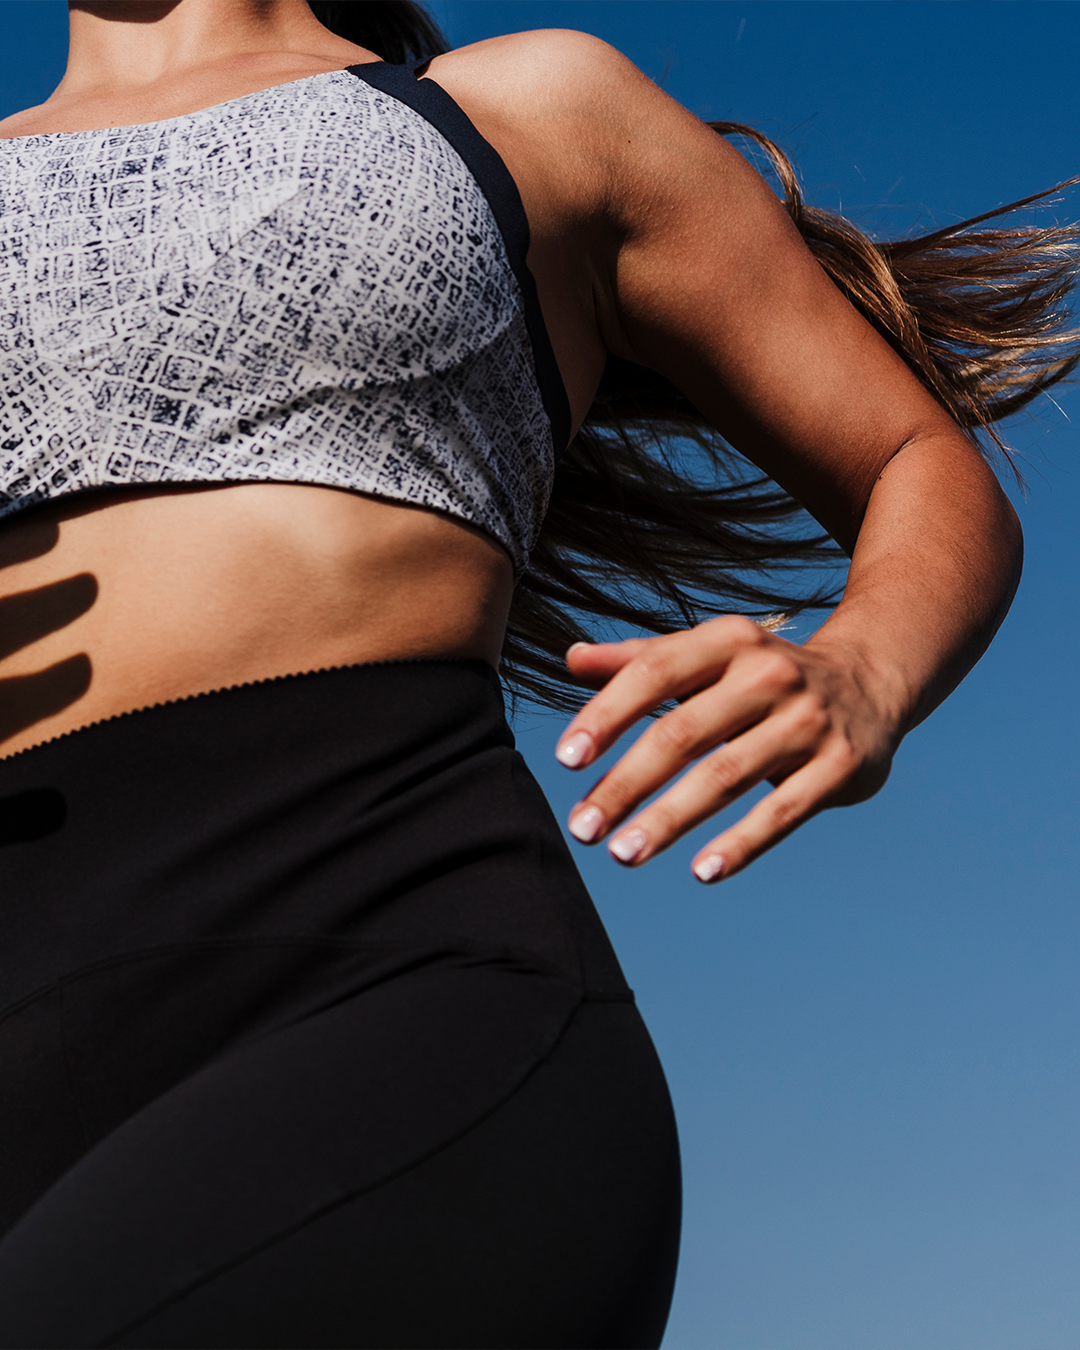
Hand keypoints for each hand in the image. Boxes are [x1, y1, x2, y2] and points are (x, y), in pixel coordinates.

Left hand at [554, 615, 898, 881]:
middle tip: (582, 828)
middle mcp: (769, 674)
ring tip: (622, 854)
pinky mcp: (839, 766)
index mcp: (728, 641)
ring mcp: (808, 720)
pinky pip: (782, 811)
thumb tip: (571, 659)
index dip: (606, 716)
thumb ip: (641, 660)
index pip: (654, 674)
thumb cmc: (762, 675)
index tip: (566, 760)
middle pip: (683, 733)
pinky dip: (742, 843)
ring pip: (726, 777)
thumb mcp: (709, 655)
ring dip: (670, 820)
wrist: (870, 680)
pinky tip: (702, 870)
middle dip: (627, 784)